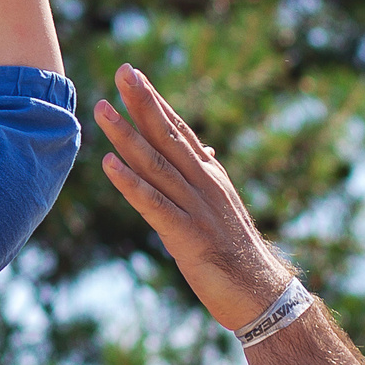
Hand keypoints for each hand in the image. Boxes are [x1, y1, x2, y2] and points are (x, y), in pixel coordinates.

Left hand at [94, 63, 297, 332]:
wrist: (261, 293)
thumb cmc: (238, 252)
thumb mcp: (222, 207)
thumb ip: (207, 178)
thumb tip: (205, 149)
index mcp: (211, 175)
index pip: (180, 130)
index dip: (156, 101)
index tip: (135, 76)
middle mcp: (204, 183)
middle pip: (167, 135)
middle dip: (142, 102)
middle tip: (122, 71)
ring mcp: (195, 206)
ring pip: (155, 162)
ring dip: (126, 134)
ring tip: (103, 108)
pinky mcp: (186, 234)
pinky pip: (152, 203)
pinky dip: (130, 182)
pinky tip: (108, 164)